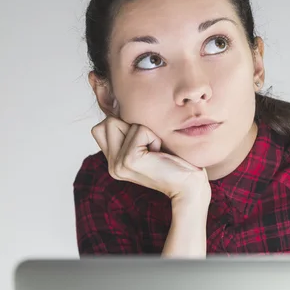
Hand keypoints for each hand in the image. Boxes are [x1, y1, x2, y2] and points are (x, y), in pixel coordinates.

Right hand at [91, 116, 210, 204]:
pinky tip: (159, 154)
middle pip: (109, 122)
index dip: (125, 127)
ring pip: (124, 122)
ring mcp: (118, 165)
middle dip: (135, 128)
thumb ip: (128, 132)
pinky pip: (140, 130)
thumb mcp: (146, 144)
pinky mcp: (129, 160)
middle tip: (151, 148)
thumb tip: (118, 106)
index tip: (145, 144)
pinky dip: (154, 137)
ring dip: (146, 132)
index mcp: (112, 162)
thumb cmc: (173, 160)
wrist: (188, 184)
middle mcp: (112, 165)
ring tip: (156, 152)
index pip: (102, 126)